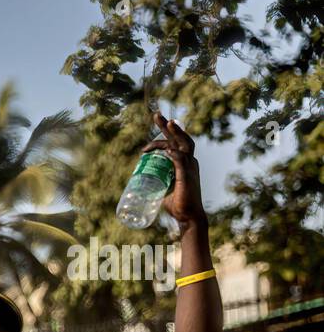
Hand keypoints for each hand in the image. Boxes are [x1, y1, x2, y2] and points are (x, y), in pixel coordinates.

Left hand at [142, 111, 204, 229]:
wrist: (187, 216)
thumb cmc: (177, 203)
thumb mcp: (163, 188)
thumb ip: (156, 181)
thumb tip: (141, 180)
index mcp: (184, 162)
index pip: (174, 144)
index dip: (160, 139)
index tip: (144, 148)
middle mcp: (189, 161)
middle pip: (180, 138)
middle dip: (168, 126)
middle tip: (157, 115)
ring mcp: (190, 168)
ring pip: (183, 145)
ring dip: (175, 133)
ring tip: (167, 123)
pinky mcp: (188, 177)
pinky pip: (182, 162)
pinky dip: (175, 156)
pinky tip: (168, 151)